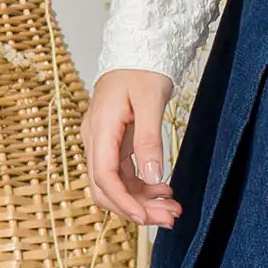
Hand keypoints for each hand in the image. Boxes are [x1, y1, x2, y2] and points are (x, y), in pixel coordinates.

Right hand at [81, 68, 184, 228]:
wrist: (137, 49)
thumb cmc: (143, 68)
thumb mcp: (151, 100)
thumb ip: (149, 138)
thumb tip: (153, 176)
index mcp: (100, 128)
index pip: (104, 176)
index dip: (124, 202)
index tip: (145, 217)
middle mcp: (95, 138)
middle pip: (107, 187)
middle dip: (136, 207)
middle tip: (169, 218)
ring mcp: (103, 142)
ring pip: (115, 184)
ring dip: (141, 200)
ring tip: (172, 209)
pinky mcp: (113, 143)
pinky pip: (122, 173)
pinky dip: (141, 186)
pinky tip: (162, 191)